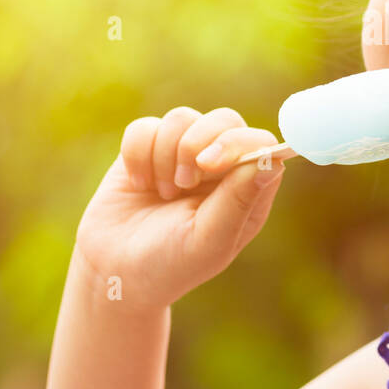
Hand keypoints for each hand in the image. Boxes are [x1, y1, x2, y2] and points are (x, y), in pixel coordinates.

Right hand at [74, 107, 285, 309]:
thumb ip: (238, 201)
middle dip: (197, 144)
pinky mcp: (148, 148)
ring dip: (164, 156)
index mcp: (247, 189)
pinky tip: (139, 185)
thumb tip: (272, 161)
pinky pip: (144, 127)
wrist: (115, 270)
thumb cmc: (172, 263)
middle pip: (225, 120)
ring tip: (163, 193)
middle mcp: (221, 166)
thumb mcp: (208, 241)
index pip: (260, 143)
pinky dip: (137, 155)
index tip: (207, 164)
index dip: (237, 143)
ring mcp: (184, 153)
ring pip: (182, 118)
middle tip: (183, 183)